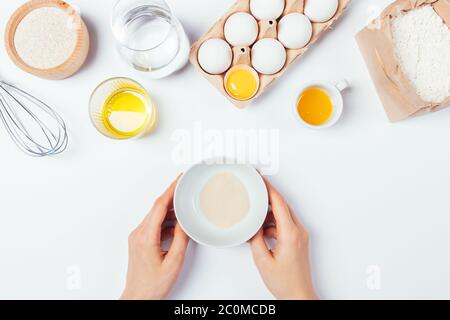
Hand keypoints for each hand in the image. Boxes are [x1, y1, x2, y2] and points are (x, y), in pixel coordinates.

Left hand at [121, 178, 188, 299]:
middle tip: (184, 187)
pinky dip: (165, 220)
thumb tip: (185, 222)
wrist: (138, 296)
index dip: (170, 191)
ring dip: (169, 209)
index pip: (158, 206)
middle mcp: (139, 234)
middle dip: (171, 196)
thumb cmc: (153, 285)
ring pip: (155, 215)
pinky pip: (153, 224)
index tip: (179, 180)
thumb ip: (181, 239)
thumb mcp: (174, 262)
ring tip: (184, 206)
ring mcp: (137, 236)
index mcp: (146, 237)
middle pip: (156, 208)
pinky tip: (176, 223)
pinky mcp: (139, 240)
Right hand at [249, 179, 317, 299]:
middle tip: (256, 190)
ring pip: (284, 215)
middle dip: (268, 197)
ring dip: (270, 213)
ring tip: (255, 215)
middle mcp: (298, 231)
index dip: (269, 189)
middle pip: (283, 206)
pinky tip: (262, 230)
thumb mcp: (262, 260)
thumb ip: (255, 239)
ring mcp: (300, 235)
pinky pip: (285, 224)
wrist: (298, 295)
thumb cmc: (285, 282)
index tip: (261, 180)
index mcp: (290, 233)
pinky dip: (273, 223)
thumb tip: (252, 227)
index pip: (279, 203)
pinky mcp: (298, 240)